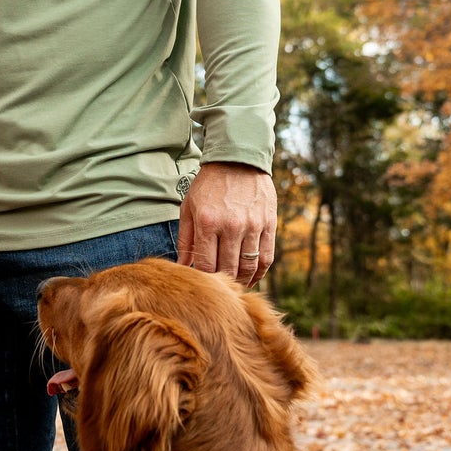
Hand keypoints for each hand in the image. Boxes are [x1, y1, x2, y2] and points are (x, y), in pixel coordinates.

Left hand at [177, 163, 276, 285]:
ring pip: (249, 267)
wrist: (238, 161)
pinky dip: (260, 273)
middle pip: (228, 270)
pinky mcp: (269, 224)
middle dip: (223, 283)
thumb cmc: (208, 186)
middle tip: (219, 289)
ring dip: (242, 281)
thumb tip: (181, 266)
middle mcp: (231, 226)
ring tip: (235, 286)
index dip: (204, 279)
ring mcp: (253, 226)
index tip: (202, 282)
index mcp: (208, 222)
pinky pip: (266, 257)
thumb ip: (185, 239)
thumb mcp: (189, 207)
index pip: (206, 265)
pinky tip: (252, 278)